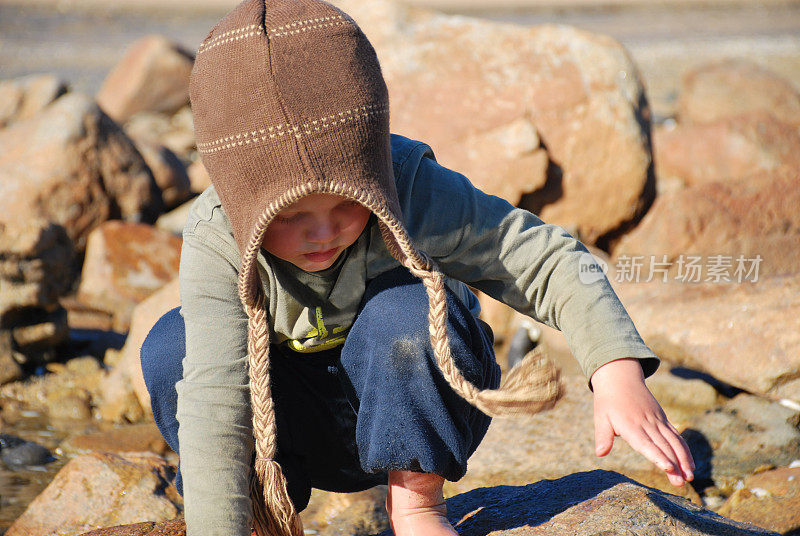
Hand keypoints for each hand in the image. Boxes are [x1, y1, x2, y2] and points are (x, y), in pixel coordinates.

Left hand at [590, 358, 694, 486]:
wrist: (621, 378)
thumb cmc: (608, 401)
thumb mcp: (600, 416)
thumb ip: (603, 436)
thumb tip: (600, 453)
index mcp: (631, 425)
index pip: (646, 444)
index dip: (658, 456)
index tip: (668, 468)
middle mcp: (647, 424)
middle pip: (663, 446)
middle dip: (674, 465)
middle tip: (681, 484)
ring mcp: (657, 420)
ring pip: (674, 442)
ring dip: (683, 460)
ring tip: (690, 478)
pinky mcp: (662, 419)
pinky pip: (676, 435)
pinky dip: (684, 450)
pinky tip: (690, 465)